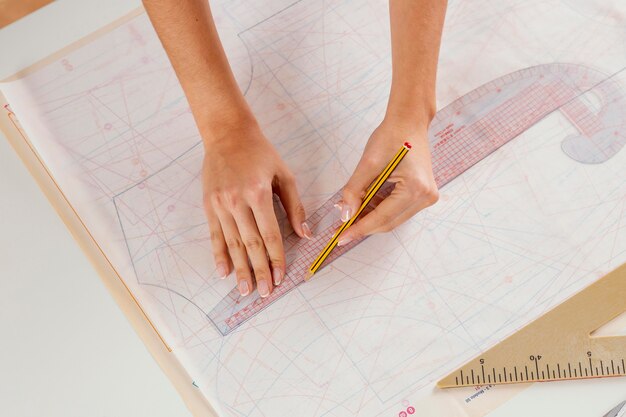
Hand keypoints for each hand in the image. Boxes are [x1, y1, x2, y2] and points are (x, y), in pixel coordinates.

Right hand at [202, 121, 310, 296]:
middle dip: (259, 270)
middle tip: (265, 292)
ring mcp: (220, 204)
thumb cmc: (260, 153)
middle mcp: (237, 201)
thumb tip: (306, 233)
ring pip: (232, 244)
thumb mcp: (284, 175)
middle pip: (250, 244)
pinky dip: (219, 255)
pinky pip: (215, 235)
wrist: (227, 134)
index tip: (281, 277)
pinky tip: (223, 272)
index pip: (270, 235)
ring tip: (245, 289)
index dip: (276, 258)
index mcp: (258, 193)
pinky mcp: (209, 205)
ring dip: (240, 269)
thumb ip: (295, 206)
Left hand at [337, 119, 437, 244]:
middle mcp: (426, 197)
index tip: (340, 238)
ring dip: (370, 218)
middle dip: (363, 226)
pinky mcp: (423, 194)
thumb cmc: (391, 136)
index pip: (382, 218)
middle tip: (339, 230)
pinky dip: (379, 210)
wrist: (409, 121)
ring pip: (392, 219)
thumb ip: (355, 191)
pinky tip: (363, 206)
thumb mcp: (368, 163)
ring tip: (348, 214)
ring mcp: (427, 197)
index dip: (359, 229)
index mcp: (415, 189)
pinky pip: (397, 210)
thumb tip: (345, 216)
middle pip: (388, 222)